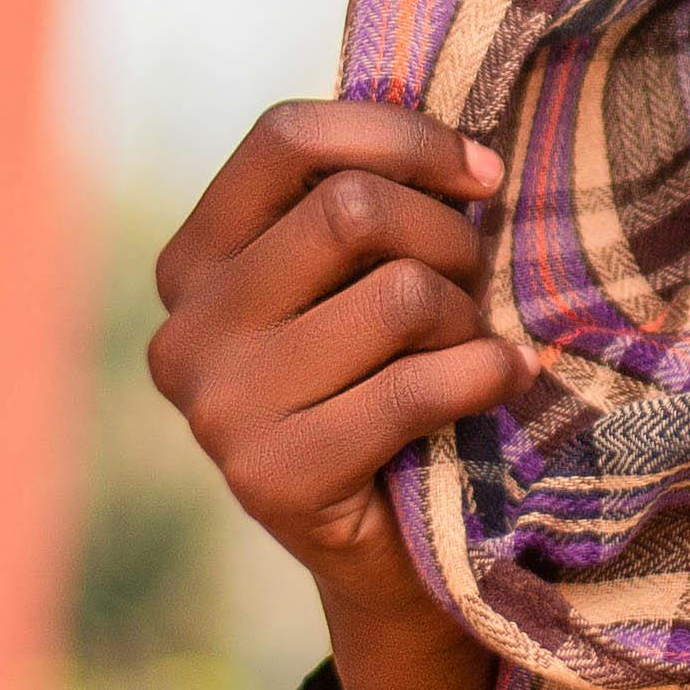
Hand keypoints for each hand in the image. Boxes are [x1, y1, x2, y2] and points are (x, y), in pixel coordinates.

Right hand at [146, 99, 521, 628]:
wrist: (387, 552)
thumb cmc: (382, 385)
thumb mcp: (356, 283)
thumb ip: (363, 207)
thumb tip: (461, 144)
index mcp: (192, 261)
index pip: (287, 138)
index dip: (403, 137)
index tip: (481, 175)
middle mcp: (184, 330)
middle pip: (352, 210)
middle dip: (448, 236)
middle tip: (477, 281)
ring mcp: (218, 409)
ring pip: (397, 296)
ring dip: (468, 316)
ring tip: (474, 346)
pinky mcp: (272, 478)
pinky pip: (416, 386)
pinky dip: (485, 374)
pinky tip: (505, 379)